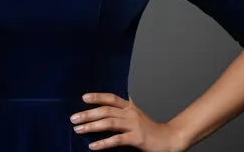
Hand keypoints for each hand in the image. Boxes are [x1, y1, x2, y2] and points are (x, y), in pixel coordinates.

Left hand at [70, 93, 187, 150]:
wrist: (170, 139)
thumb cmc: (151, 129)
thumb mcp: (137, 115)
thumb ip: (124, 111)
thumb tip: (107, 109)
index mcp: (129, 106)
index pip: (111, 98)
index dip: (97, 96)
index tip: (83, 98)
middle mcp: (130, 113)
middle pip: (105, 110)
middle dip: (87, 114)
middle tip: (73, 118)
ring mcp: (133, 125)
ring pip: (108, 123)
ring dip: (91, 126)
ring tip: (78, 129)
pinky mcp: (136, 139)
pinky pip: (116, 140)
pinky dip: (103, 143)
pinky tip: (93, 146)